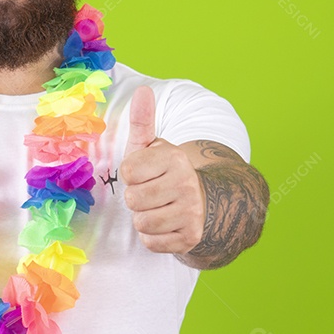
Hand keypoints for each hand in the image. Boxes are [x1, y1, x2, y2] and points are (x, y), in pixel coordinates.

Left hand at [119, 85, 205, 253]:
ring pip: (142, 223)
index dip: (131, 175)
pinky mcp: (190, 237)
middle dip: (137, 200)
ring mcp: (191, 213)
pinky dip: (154, 237)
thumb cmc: (166, 173)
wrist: (204, 203)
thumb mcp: (153, 146)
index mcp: (175, 158)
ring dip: (144, 219)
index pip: (128, 172)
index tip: (146, 174)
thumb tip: (143, 90)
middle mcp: (187, 184)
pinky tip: (166, 225)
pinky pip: (151, 242)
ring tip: (159, 209)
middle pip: (133, 200)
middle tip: (152, 194)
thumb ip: (143, 121)